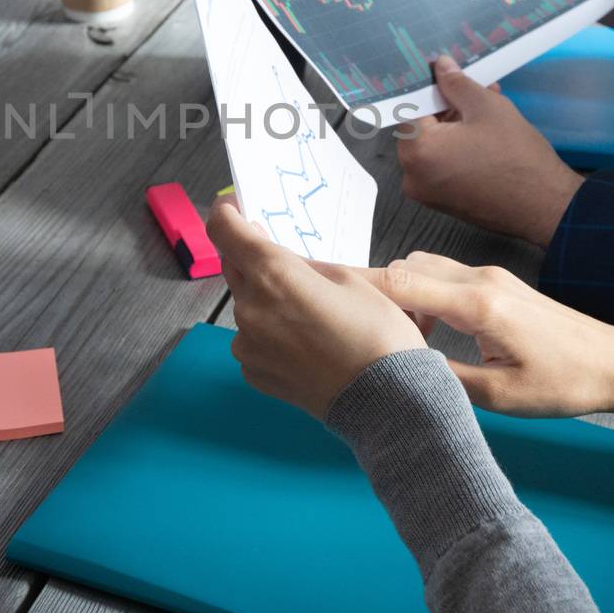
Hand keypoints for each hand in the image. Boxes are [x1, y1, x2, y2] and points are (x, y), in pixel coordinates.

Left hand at [207, 202, 427, 419]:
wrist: (389, 401)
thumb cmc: (378, 335)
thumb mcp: (348, 278)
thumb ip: (302, 263)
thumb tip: (276, 257)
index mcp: (273, 275)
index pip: (224, 231)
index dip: (227, 215)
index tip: (236, 210)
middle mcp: (250, 308)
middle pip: (234, 268)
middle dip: (253, 260)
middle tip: (287, 265)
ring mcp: (247, 344)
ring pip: (246, 306)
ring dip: (265, 300)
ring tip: (309, 315)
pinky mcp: (253, 372)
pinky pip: (252, 339)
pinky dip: (269, 333)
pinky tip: (305, 343)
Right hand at [373, 253, 613, 419]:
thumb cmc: (566, 383)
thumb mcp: (500, 397)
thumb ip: (444, 378)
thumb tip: (400, 369)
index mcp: (479, 305)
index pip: (402, 283)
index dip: (360, 288)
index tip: (329, 298)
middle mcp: (481, 279)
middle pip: (405, 267)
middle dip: (376, 294)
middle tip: (362, 331)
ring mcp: (490, 276)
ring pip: (423, 268)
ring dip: (402, 295)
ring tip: (400, 338)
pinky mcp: (497, 282)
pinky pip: (444, 276)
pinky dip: (423, 294)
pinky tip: (429, 331)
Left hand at [397, 56, 583, 247]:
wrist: (545, 207)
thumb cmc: (515, 156)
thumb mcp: (486, 107)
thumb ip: (456, 84)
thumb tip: (440, 66)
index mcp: (416, 151)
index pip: (410, 107)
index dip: (430, 86)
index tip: (445, 72)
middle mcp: (413, 176)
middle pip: (422, 128)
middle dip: (448, 104)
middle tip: (475, 87)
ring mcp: (428, 193)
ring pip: (435, 146)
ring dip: (457, 123)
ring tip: (488, 103)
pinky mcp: (445, 201)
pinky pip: (444, 164)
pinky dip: (459, 146)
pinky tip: (486, 131)